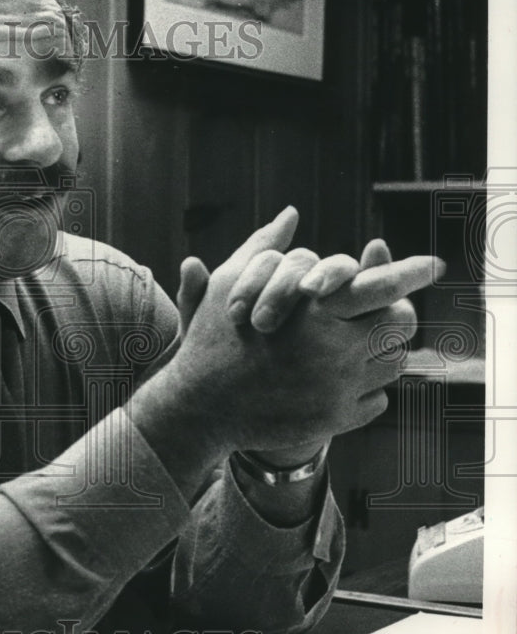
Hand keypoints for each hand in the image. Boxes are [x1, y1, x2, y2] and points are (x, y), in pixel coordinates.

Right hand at [164, 209, 443, 454]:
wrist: (198, 407)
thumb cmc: (211, 338)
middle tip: (385, 311)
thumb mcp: (231, 285)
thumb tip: (290, 213)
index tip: (434, 265)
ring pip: (392, 365)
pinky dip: (367, 389)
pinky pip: (377, 401)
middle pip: (399, 324)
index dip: (410, 273)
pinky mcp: (335, 420)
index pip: (382, 286)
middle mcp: (332, 350)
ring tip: (359, 346)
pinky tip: (343, 381)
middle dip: (395, 313)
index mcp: (311, 310)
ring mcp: (336, 389)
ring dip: (383, 352)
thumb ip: (264, 247)